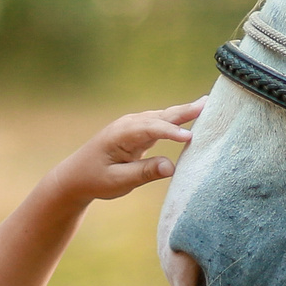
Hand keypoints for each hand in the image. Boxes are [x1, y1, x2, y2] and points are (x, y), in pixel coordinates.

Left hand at [53, 101, 201, 203]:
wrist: (76, 176)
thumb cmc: (95, 179)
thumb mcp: (118, 181)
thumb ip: (144, 173)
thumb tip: (171, 166)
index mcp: (121, 135)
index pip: (151, 130)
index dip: (171, 132)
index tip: (190, 138)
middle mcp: (128, 125)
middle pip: (160, 116)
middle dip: (184, 111)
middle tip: (208, 103)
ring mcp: (133, 126)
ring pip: (162, 117)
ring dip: (184, 112)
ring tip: (207, 105)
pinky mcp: (138, 131)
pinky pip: (160, 123)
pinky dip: (177, 120)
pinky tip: (192, 115)